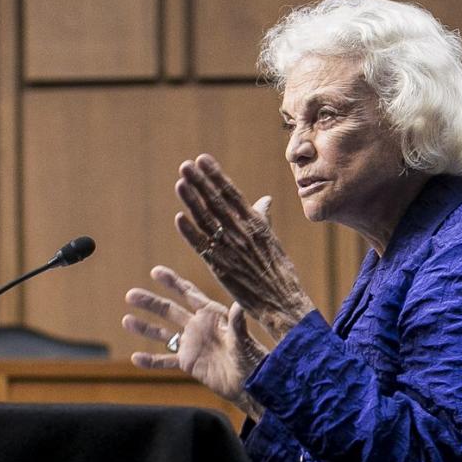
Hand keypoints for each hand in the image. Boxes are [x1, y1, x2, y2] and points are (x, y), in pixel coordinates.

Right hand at [122, 265, 265, 419]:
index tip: (155, 271)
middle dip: (150, 302)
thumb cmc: (252, 359)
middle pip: (169, 310)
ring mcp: (191, 344)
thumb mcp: (243, 341)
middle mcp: (198, 326)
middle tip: (130, 295)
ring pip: (163, 334)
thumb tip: (239, 306)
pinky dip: (151, 360)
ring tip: (126, 320)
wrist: (250, 384)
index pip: (188, 293)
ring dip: (145, 328)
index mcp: (211, 315)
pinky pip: (166, 360)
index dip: (172, 282)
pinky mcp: (188, 363)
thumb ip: (237, 324)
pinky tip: (135, 358)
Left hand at [175, 154, 313, 339]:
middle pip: (216, 203)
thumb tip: (264, 199)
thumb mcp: (273, 240)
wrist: (282, 302)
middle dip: (200, 182)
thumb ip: (263, 218)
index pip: (231, 194)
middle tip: (186, 165)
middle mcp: (242, 233)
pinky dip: (190, 233)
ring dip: (192, 201)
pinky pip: (202, 247)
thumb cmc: (279, 271)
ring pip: (206, 221)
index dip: (215, 176)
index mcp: (255, 223)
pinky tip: (179, 217)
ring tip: (180, 183)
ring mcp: (230, 249)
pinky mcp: (221, 268)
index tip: (202, 159)